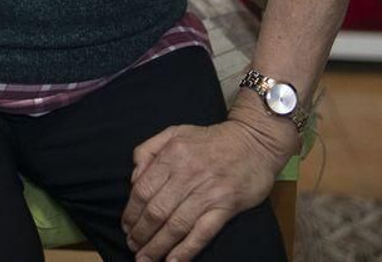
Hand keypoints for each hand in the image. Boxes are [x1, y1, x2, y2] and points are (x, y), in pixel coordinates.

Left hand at [122, 102, 295, 261]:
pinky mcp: (226, 207)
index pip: (143, 190)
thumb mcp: (174, 132)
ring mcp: (208, 192)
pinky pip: (202, 233)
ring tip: (145, 259)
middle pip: (156, 211)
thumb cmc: (211, 139)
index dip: (131, 212)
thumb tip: (134, 177)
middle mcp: (187, 175)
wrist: (255, 141)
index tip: (126, 226)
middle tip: (132, 246)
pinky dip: (186, 250)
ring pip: (176, 225)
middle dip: (141, 233)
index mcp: (172, 155)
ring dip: (157, 246)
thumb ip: (148, 150)